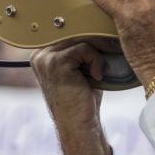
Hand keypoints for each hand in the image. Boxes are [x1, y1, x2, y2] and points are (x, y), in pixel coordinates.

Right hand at [30, 40, 111, 154]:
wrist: (79, 127)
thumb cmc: (83, 100)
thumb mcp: (81, 70)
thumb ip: (83, 50)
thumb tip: (103, 27)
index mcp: (43, 54)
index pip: (69, 31)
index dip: (91, 34)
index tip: (109, 41)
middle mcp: (40, 54)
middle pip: (74, 31)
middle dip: (97, 39)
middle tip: (115, 47)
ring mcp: (45, 58)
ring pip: (81, 38)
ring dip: (98, 51)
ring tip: (103, 69)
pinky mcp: (56, 62)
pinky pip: (84, 48)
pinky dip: (96, 60)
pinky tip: (97, 76)